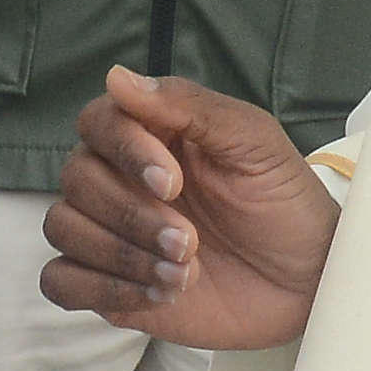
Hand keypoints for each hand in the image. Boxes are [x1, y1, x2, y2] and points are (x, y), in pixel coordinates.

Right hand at [40, 65, 338, 348]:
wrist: (309, 282)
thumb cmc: (285, 205)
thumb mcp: (254, 145)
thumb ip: (190, 106)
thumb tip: (117, 77)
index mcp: (153, 136)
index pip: (98, 122)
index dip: (125, 151)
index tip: (174, 183)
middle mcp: (122, 180)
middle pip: (76, 178)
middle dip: (131, 214)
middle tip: (191, 240)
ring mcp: (112, 233)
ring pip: (63, 227)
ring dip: (120, 253)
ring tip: (183, 272)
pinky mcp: (109, 285)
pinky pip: (61, 282)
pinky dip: (101, 287)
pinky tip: (157, 293)